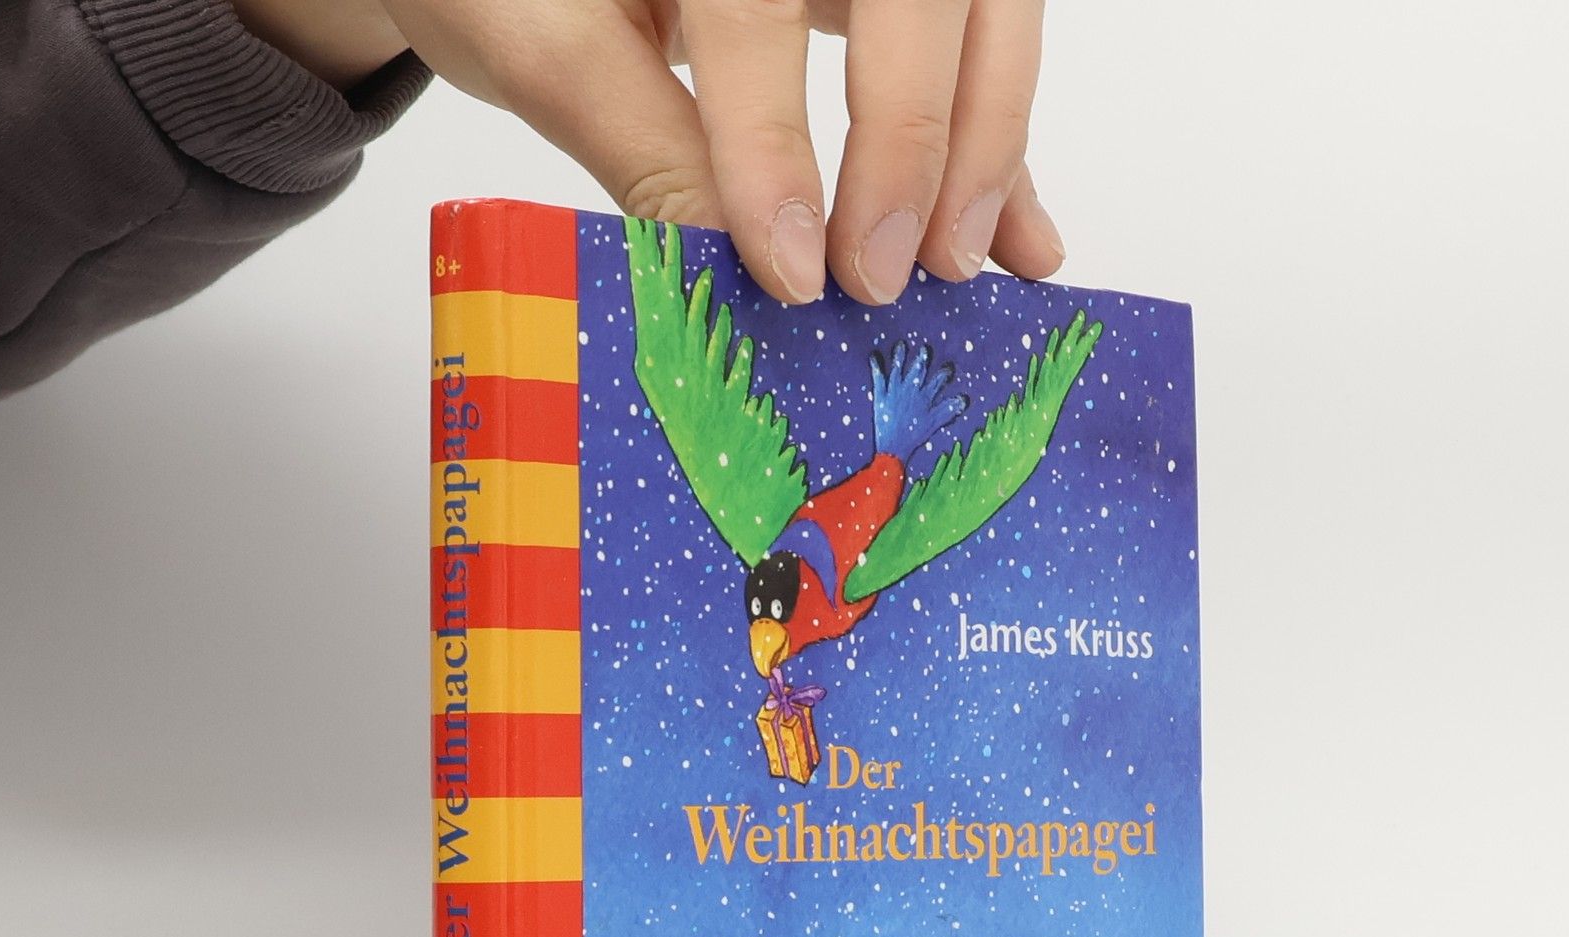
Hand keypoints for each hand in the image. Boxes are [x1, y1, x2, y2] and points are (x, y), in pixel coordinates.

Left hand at [253, 0, 1065, 306]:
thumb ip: (640, 146)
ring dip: (986, 144)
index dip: (777, 142)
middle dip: (912, 144)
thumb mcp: (545, 47)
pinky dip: (1006, 144)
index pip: (756, 5)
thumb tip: (732, 268)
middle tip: (879, 277)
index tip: (791, 269)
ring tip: (958, 265)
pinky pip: (981, 42)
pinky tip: (1023, 240)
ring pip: (983, 8)